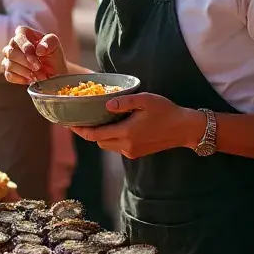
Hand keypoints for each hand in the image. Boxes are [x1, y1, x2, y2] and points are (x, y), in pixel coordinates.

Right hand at [2, 26, 65, 83]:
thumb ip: (50, 42)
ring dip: (25, 71)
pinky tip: (31, 79)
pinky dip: (22, 79)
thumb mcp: (56, 46)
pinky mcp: (8, 72)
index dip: (25, 43)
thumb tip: (39, 50)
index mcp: (25, 34)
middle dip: (26, 61)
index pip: (19, 33)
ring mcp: (9, 58)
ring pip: (9, 64)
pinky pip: (9, 75)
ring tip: (38, 74)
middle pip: (11, 51)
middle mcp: (14, 45)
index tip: (36, 53)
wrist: (54, 76)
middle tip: (39, 67)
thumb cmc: (54, 58)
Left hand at [72, 93, 202, 158]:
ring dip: (101, 135)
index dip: (80, 130)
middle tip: (81, 119)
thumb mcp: (145, 100)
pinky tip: (115, 125)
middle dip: (89, 132)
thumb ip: (124, 101)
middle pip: (98, 141)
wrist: (185, 129)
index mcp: (126, 133)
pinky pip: (117, 146)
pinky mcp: (137, 153)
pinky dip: (112, 137)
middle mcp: (126, 146)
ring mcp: (131, 151)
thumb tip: (106, 105)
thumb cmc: (166, 111)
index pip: (95, 135)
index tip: (69, 123)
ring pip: (107, 145)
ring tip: (97, 120)